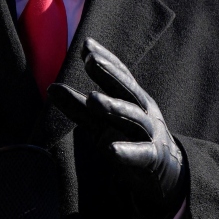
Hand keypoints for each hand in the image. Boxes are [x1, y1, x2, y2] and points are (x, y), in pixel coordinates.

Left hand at [48, 38, 184, 218]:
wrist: (166, 172)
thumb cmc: (130, 139)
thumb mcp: (104, 122)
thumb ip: (79, 106)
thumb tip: (51, 87)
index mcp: (134, 99)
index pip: (121, 75)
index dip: (106, 60)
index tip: (87, 45)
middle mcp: (144, 111)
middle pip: (128, 90)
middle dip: (110, 75)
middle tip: (91, 61)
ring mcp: (150, 134)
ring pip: (133, 118)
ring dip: (114, 107)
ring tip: (93, 99)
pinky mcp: (151, 158)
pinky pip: (139, 153)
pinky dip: (126, 151)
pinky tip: (110, 150)